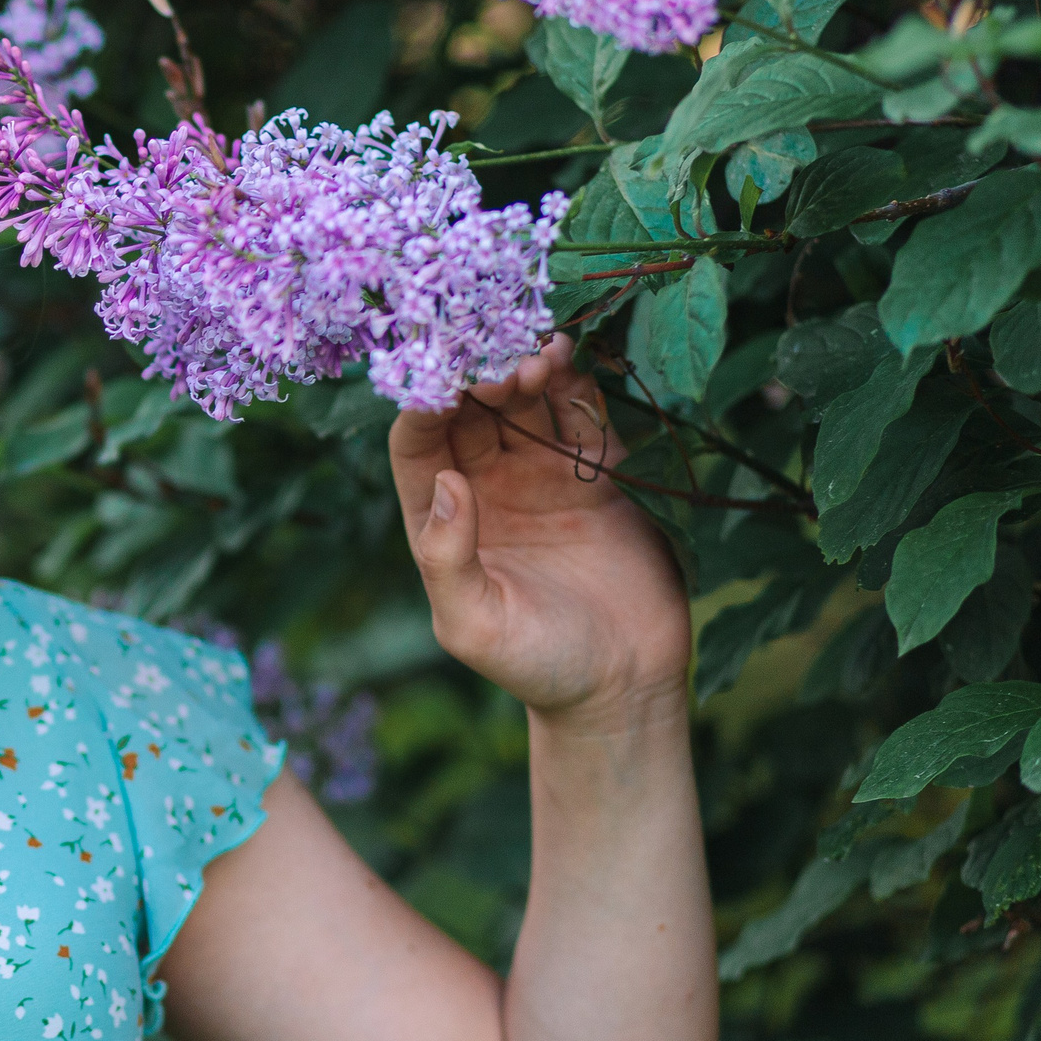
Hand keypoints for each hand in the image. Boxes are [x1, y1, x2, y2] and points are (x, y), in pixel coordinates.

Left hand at [388, 334, 690, 723]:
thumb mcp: (472, 622)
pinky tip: (572, 360)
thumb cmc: (534, 664)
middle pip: (470, 410)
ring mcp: (541, 476)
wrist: (622, 685)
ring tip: (539, 354)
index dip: (425, 407)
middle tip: (499, 356)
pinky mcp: (598, 476)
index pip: (417, 443)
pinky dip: (577, 386)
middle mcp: (484, 485)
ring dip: (527, 371)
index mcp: (440, 517)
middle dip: (479, 375)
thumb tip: (446, 482)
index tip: (443, 382)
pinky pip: (581, 418)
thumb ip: (445, 558)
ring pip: (524, 403)